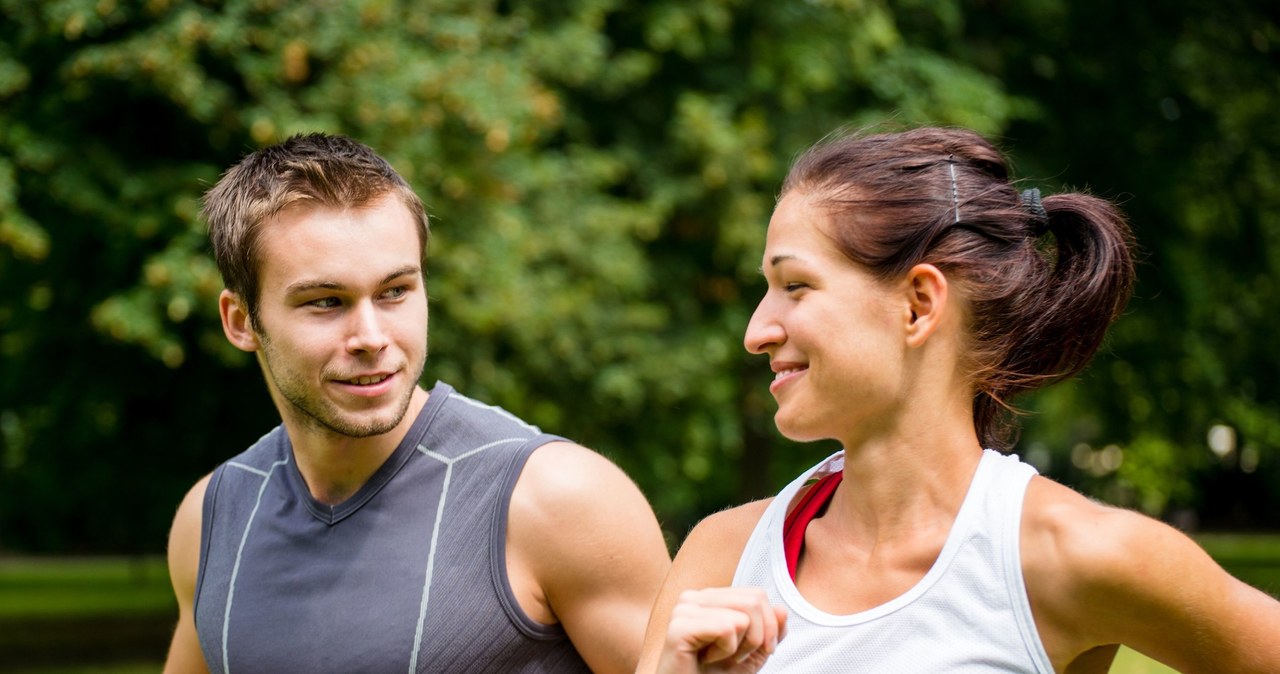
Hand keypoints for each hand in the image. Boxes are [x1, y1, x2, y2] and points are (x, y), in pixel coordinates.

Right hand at [656, 587, 787, 672]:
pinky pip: (726, 629)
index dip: (768, 626)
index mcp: (709, 597)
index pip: (757, 594)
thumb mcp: (752, 653)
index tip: (755, 651)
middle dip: (756, 638)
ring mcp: (683, 610)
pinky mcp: (679, 627)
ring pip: (743, 617)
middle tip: (736, 657)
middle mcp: (694, 597)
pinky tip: (707, 659)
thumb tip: (782, 609)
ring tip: (718, 658)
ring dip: (739, 647)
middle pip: (754, 602)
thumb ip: (770, 630)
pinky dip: (725, 651)